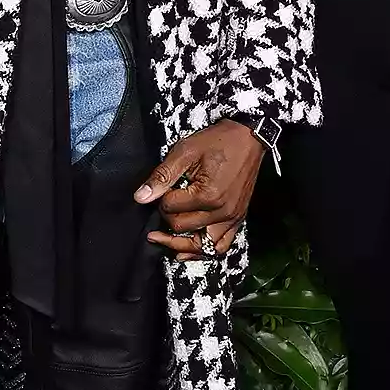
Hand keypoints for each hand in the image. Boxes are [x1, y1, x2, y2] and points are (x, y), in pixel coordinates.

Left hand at [135, 119, 265, 256]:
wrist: (249, 137)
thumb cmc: (218, 141)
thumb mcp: (185, 152)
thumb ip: (162, 176)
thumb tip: (141, 197)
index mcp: (208, 195)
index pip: (171, 209)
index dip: (161, 199)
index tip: (163, 188)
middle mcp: (222, 212)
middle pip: (182, 228)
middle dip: (167, 217)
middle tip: (165, 203)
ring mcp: (232, 218)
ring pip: (202, 246)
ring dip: (181, 244)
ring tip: (163, 239)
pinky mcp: (237, 219)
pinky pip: (221, 246)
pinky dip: (203, 251)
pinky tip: (187, 250)